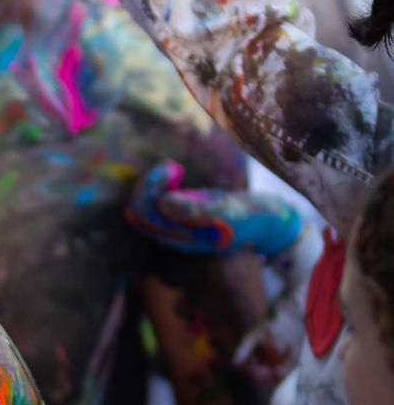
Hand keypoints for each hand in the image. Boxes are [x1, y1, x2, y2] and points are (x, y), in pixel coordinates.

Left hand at [127, 162, 301, 259]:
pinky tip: (176, 170)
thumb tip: (163, 203)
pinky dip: (161, 181)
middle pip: (140, 210)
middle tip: (172, 166)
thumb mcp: (224, 211)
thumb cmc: (246, 216)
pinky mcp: (181, 211)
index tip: (171, 170)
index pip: (144, 217)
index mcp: (179, 238)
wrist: (264, 219)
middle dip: (149, 185)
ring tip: (174, 167)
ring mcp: (175, 222)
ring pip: (146, 202)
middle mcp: (172, 233)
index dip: (149, 192)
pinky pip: (157, 197)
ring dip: (154, 181)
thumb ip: (195, 209)